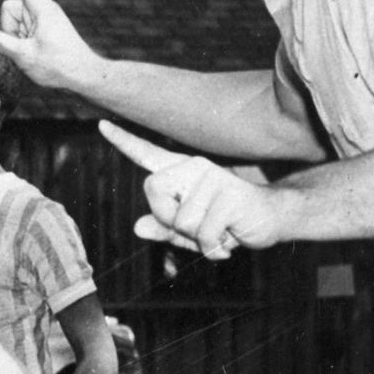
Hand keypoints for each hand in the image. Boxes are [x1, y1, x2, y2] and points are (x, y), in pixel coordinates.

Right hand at [0, 0, 103, 91]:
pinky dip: (20, 40)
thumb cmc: (59, 65)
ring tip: (33, 51)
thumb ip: (0, 43)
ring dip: (14, 36)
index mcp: (41, 7)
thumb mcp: (25, 56)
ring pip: (12, 21)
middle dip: (8, 27)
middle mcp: (42, 7)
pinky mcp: (43, 27)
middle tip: (25, 46)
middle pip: (9, 8)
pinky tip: (35, 52)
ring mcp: (42, 17)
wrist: (84, 74)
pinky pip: (20, 29)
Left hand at [99, 120, 276, 259]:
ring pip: (180, 221)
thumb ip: (163, 229)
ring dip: (199, 238)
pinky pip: (204, 234)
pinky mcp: (230, 194)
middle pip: (153, 191)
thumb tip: (138, 227)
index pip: (146, 154)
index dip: (123, 141)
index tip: (100, 125)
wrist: (272, 219)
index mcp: (181, 173)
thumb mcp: (190, 231)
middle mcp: (194, 167)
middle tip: (197, 227)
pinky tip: (230, 237)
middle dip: (168, 219)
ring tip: (221, 229)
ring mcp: (213, 177)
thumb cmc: (227, 224)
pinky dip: (215, 247)